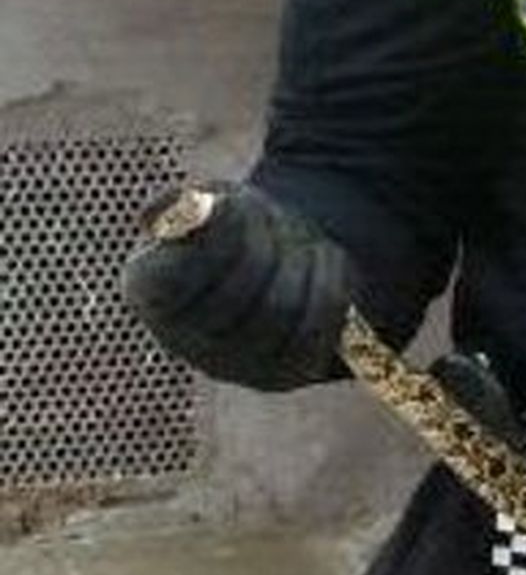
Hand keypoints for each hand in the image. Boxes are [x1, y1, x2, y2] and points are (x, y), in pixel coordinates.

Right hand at [122, 182, 351, 391]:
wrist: (283, 256)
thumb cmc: (237, 226)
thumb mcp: (213, 199)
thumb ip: (195, 202)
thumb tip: (189, 206)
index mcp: (148, 290)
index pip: (171, 276)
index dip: (212, 239)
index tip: (237, 205)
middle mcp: (182, 340)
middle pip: (235, 294)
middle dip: (264, 245)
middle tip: (276, 216)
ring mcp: (232, 366)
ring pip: (279, 311)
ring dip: (300, 261)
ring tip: (302, 237)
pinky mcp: (282, 375)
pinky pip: (314, 330)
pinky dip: (328, 285)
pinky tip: (325, 258)